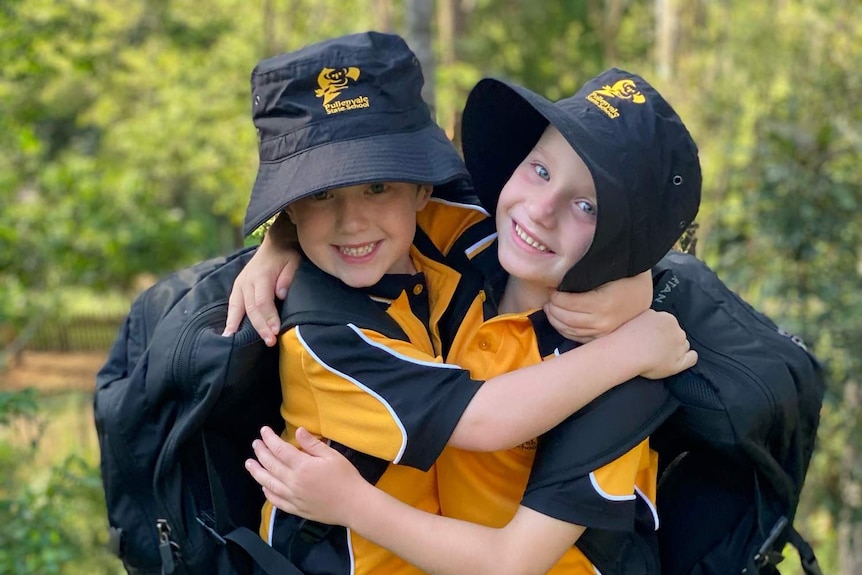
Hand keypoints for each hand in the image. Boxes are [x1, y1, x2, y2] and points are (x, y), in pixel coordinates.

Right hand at [222, 232, 300, 345]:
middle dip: (260, 327)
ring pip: (238, 308)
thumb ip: (288, 276)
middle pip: (251, 308)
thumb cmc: (287, 255)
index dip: (269, 317)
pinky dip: (230, 320)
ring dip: (240, 327)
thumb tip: (280, 294)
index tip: (275, 331)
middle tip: (269, 341)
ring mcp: (240, 284)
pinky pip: (232, 306)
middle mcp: (247, 281)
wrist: (275, 242)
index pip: (263, 301)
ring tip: (237, 344)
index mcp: (261, 275)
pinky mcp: (237, 287)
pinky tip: (227, 335)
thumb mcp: (294, 260)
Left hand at [245, 426, 365, 525]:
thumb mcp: (332, 456)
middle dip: (261, 452)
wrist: (353, 505)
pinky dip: (267, 493)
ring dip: (257, 472)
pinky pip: (276, 501)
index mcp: (303, 466)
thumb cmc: (346, 477)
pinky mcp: (296, 509)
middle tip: (255, 444)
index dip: (270, 439)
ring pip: (268, 483)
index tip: (263, 431)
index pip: (280, 449)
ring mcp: (293, 497)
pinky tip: (263, 486)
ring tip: (249, 463)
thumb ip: (312, 444)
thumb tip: (297, 431)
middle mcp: (293, 482)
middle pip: (271, 465)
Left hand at [545, 271, 652, 342]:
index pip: (568, 303)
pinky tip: (559, 321)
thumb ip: (583, 278)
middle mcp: (602, 321)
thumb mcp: (606, 273)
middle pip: (566, 318)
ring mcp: (603, 332)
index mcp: (603, 303)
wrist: (642, 295)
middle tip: (548, 300)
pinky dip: (564, 330)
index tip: (551, 290)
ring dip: (555, 320)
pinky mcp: (602, 338)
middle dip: (552, 309)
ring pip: (569, 330)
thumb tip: (559, 279)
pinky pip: (577, 338)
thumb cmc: (624, 279)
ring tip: (550, 309)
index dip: (555, 297)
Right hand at [612, 309, 696, 378]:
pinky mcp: (680, 362)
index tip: (652, 336)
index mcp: (667, 318)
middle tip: (655, 346)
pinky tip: (680, 360)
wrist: (627, 351)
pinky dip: (689, 358)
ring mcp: (679, 346)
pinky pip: (692, 358)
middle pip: (677, 333)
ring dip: (676, 349)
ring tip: (661, 355)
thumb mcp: (638, 316)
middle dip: (669, 339)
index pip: (669, 323)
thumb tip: (652, 318)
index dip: (661, 331)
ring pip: (684, 345)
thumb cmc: (627, 335)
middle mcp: (676, 331)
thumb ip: (650, 316)